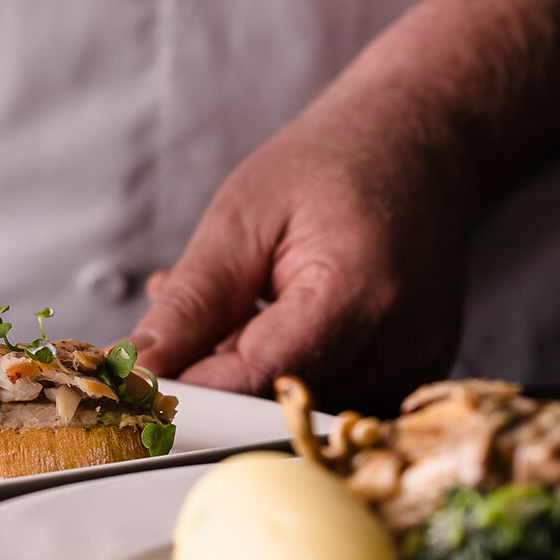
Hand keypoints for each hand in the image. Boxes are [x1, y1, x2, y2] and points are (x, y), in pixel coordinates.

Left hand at [133, 97, 469, 411]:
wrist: (420, 145)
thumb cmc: (333, 164)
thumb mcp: (242, 216)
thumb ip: (193, 303)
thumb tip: (140, 367)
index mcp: (355, 296)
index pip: (257, 381)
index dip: (191, 391)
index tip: (140, 382)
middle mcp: (400, 346)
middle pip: (279, 408)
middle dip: (215, 383)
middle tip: (179, 331)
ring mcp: (416, 368)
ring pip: (302, 413)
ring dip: (248, 379)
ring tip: (233, 309)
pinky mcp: (414, 377)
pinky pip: (332, 403)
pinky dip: (286, 376)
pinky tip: (269, 325)